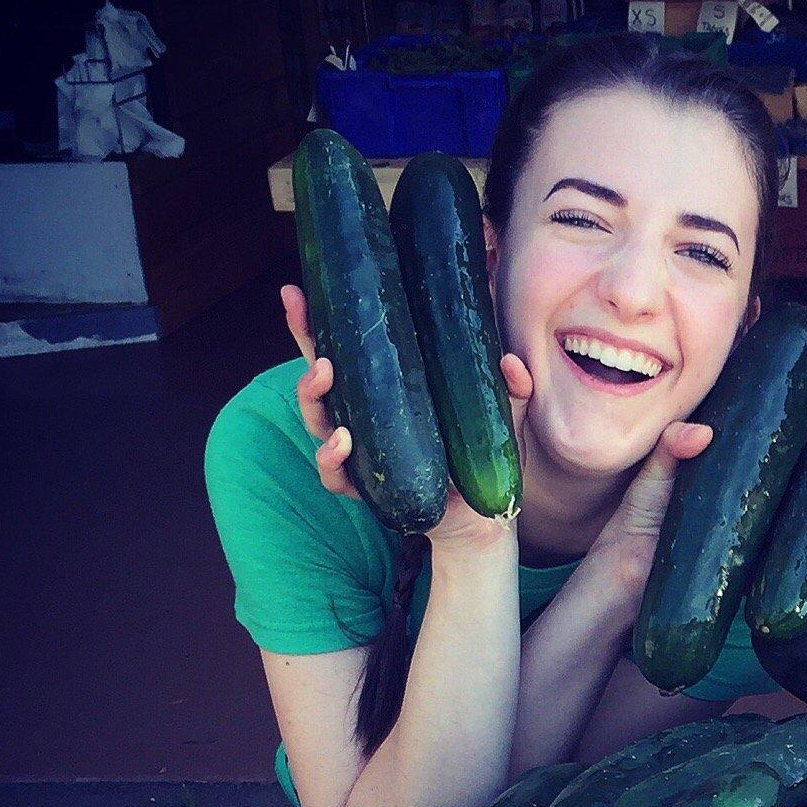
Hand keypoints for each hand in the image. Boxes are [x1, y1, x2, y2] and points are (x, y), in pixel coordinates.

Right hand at [281, 284, 527, 550]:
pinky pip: (335, 476)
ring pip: (317, 421)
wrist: (482, 516)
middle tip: (301, 310)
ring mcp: (359, 453)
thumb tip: (509, 362)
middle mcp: (361, 417)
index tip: (297, 290)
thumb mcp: (500, 418)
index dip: (316, 320)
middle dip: (304, 341)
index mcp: (382, 390)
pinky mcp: (366, 490)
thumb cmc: (478, 456)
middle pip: (318, 375)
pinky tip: (342, 439)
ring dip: (313, 395)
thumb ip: (508, 389)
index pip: (343, 348)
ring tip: (325, 373)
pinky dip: (330, 457)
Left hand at [595, 406, 806, 596]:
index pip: (805, 470)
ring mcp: (764, 557)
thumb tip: (701, 432)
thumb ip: (673, 447)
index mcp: (753, 486)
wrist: (622, 582)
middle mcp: (766, 520)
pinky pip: (800, 592)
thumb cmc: (638, 523)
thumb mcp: (657, 475)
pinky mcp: (756, 590)